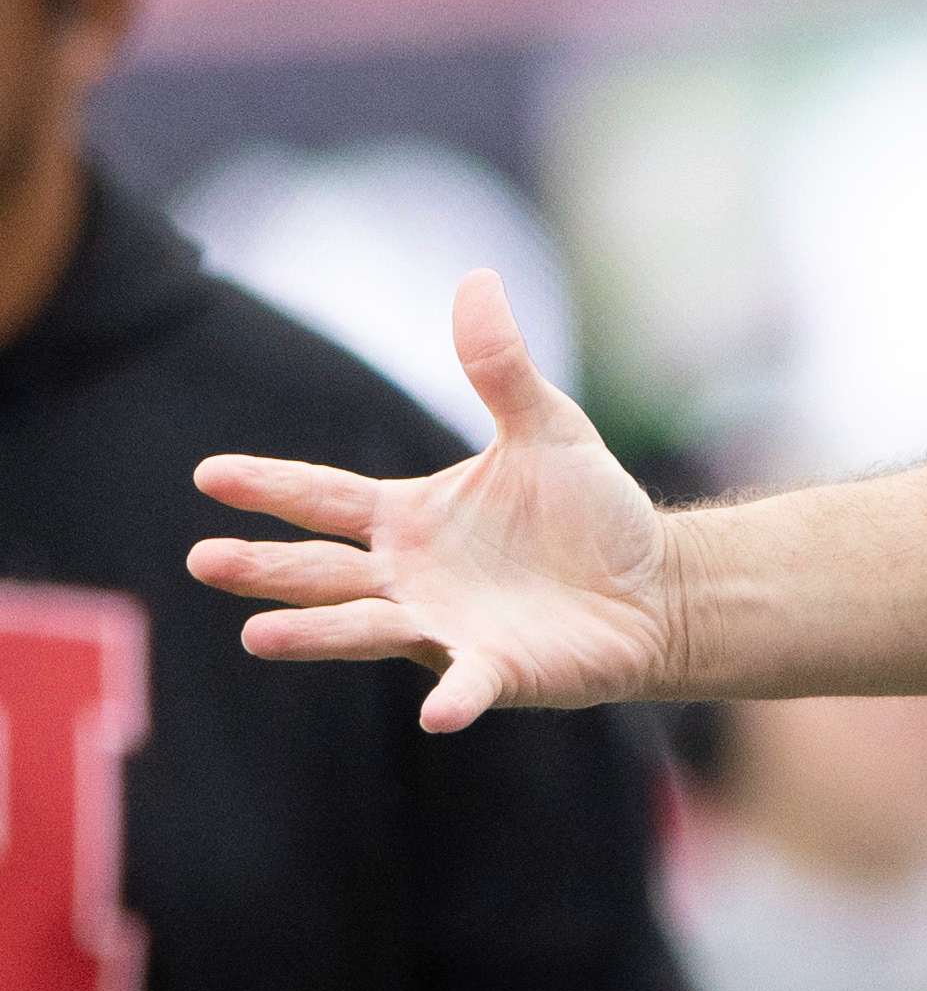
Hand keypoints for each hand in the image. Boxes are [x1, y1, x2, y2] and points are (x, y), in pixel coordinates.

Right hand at [194, 275, 674, 729]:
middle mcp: (409, 577)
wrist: (657, 584)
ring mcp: (445, 627)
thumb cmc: (589, 512)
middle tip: (204, 560)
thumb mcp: (548, 428)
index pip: (323, 499)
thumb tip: (477, 277)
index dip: (270, 487)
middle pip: (321, 571)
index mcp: (408, 518)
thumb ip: (500, 367)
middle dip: (265, 568)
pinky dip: (453, 697)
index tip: (209, 475)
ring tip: (258, 637)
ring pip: (365, 629)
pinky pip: (467, 684)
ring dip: (316, 634)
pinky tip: (436, 713)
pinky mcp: (499, 669)